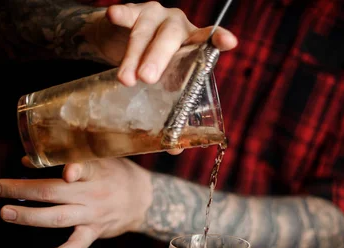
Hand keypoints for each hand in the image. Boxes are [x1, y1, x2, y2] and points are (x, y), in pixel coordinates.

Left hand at [0, 158, 152, 247]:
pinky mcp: (93, 233)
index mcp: (95, 171)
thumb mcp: (98, 158)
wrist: (143, 199)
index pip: (86, 167)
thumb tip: (25, 161)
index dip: (75, 169)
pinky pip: (75, 247)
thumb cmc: (114, 173)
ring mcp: (93, 215)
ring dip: (29, 216)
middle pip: (54, 192)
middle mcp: (93, 194)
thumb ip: (65, 157)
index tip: (67, 172)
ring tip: (5, 213)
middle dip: (21, 190)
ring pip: (57, 218)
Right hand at [92, 1, 237, 85]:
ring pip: (144, 32)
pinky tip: (115, 15)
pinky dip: (121, 15)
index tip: (229, 42)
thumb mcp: (166, 76)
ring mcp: (154, 15)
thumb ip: (173, 94)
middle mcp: (176, 24)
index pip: (208, 38)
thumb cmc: (153, 61)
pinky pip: (126, 13)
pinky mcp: (132, 11)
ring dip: (134, 55)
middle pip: (169, 38)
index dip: (218, 39)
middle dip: (158, 58)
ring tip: (126, 79)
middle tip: (148, 78)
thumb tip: (175, 138)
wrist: (122, 37)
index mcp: (191, 40)